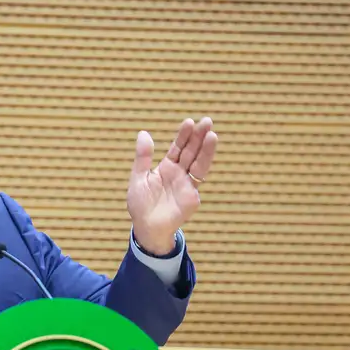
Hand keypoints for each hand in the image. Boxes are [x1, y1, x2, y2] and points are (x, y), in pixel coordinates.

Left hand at [126, 117, 216, 253]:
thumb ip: (143, 157)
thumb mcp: (138, 178)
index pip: (177, 147)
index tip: (189, 122)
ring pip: (199, 163)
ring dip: (206, 149)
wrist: (146, 228)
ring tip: (212, 134)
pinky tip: (206, 155)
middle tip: (207, 121)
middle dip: (199, 137)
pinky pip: (198, 179)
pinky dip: (202, 167)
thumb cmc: (140, 205)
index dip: (183, 135)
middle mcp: (179, 173)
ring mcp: (187, 184)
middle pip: (192, 151)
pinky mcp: (192, 196)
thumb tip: (143, 133)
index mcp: (167, 167)